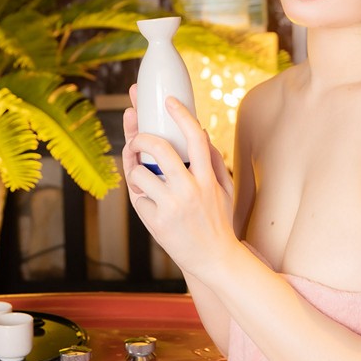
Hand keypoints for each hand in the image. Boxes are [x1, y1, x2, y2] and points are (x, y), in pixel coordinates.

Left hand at [123, 88, 236, 278]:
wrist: (214, 260)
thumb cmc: (219, 221)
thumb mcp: (224, 190)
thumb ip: (214, 160)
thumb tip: (201, 132)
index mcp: (207, 178)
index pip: (195, 137)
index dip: (181, 115)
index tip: (168, 100)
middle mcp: (189, 190)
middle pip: (158, 148)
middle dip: (139, 136)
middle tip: (135, 137)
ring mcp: (171, 206)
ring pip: (139, 173)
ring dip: (136, 172)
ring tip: (144, 178)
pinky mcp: (156, 222)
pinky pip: (138, 197)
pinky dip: (142, 198)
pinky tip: (152, 204)